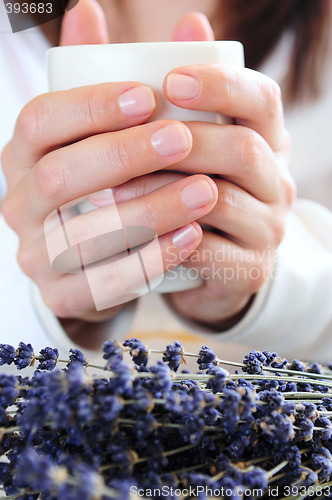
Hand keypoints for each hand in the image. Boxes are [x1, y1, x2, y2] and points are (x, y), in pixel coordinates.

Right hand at [0, 2, 218, 345]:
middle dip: (124, 156)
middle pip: (60, 178)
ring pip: (85, 234)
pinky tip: (191, 237)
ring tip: (206, 191)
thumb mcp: (89, 130)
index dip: (90, 107)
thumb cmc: (96, 182)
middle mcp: (20, 206)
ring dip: (149, 210)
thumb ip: (90, 75)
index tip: (147, 94)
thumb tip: (87, 8)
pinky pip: (102, 283)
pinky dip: (149, 260)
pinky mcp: (62, 294)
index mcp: (22, 158)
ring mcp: (36, 255)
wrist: (87, 256)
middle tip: (183, 139)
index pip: (39, 123)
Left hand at [111, 15, 295, 329]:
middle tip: (135, 137)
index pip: (261, 100)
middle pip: (245, 149)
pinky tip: (134, 229)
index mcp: (264, 140)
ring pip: (224, 201)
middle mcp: (276, 181)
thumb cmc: (189, 189)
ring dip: (166, 190)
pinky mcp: (249, 269)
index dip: (221, 85)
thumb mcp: (187, 138)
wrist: (209, 263)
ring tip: (116, 185)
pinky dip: (168, 238)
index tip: (172, 79)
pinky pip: (209, 251)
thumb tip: (171, 18)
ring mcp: (268, 228)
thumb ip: (171, 82)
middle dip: (189, 139)